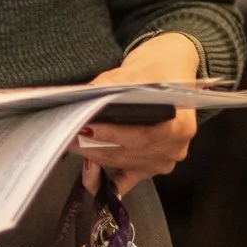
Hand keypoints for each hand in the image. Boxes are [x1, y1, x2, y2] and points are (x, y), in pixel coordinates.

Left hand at [78, 32, 201, 194]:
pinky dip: (105, 177)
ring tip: (71, 142)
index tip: (83, 127)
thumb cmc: (158, 66)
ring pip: (122, 163)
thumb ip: (109, 86)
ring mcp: (164, 161)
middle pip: (128, 153)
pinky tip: (88, 168)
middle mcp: (174, 149)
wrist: (172, 67)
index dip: (109, 135)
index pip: (140, 137)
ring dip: (94, 154)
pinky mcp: (151, 166)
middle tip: (67, 134)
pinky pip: (125, 180)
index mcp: (180, 126)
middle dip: (94, 144)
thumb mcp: (135, 70)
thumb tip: (81, 99)